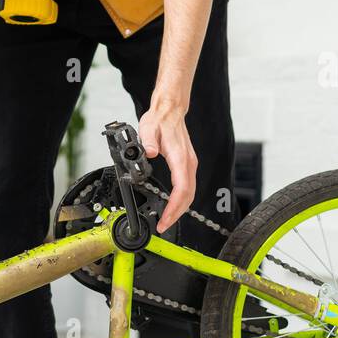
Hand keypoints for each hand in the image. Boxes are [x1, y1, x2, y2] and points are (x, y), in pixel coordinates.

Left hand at [138, 97, 195, 233]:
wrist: (169, 111)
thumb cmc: (160, 120)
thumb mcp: (149, 128)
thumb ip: (148, 140)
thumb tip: (149, 152)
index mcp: (180, 157)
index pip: (181, 188)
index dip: (174, 207)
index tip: (165, 219)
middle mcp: (188, 163)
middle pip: (188, 196)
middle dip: (177, 214)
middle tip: (163, 226)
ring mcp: (189, 165)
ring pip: (189, 194)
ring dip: (180, 209)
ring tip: (166, 221)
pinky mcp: (186, 166)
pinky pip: (187, 187)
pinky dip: (181, 201)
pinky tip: (172, 207)